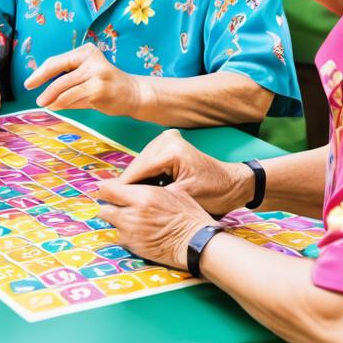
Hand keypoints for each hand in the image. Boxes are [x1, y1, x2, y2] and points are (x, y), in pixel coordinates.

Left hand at [24, 43, 145, 116]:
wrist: (134, 94)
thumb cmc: (107, 85)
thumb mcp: (87, 76)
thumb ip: (67, 80)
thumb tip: (44, 93)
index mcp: (87, 51)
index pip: (58, 60)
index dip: (41, 72)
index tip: (29, 82)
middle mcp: (91, 59)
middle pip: (58, 71)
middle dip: (42, 83)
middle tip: (33, 94)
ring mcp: (96, 73)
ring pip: (63, 87)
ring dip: (50, 97)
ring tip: (43, 103)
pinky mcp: (98, 89)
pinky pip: (72, 97)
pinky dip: (61, 103)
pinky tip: (55, 106)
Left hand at [96, 180, 214, 270]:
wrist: (197, 243)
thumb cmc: (188, 215)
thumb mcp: (171, 192)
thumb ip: (147, 188)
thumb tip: (132, 185)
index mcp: (143, 197)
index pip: (108, 190)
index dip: (105, 189)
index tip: (106, 190)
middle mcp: (133, 215)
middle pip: (103, 209)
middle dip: (108, 207)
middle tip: (116, 206)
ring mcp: (132, 233)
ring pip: (110, 225)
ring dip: (116, 222)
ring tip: (129, 220)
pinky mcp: (135, 248)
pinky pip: (120, 239)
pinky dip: (124, 235)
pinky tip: (137, 233)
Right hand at [113, 129, 254, 216]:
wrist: (233, 184)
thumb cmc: (214, 194)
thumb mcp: (182, 199)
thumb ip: (154, 197)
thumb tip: (127, 202)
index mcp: (171, 150)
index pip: (139, 169)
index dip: (124, 187)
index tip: (108, 201)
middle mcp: (167, 139)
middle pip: (138, 164)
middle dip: (129, 184)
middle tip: (115, 203)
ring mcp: (167, 139)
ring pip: (141, 163)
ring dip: (136, 180)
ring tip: (128, 199)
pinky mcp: (168, 143)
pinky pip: (150, 161)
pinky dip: (146, 175)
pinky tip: (143, 190)